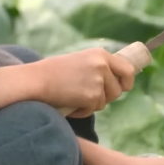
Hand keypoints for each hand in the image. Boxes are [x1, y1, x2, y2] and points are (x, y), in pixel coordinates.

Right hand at [0, 48, 137, 115]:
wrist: (36, 80)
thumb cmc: (52, 72)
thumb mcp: (80, 61)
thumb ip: (97, 67)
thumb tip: (115, 81)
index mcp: (100, 54)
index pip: (127, 69)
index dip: (127, 81)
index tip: (123, 87)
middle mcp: (102, 65)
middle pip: (118, 90)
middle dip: (107, 97)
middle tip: (90, 97)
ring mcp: (98, 80)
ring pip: (105, 101)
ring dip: (92, 104)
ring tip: (75, 98)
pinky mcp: (91, 96)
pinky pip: (93, 109)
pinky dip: (82, 111)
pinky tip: (70, 104)